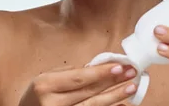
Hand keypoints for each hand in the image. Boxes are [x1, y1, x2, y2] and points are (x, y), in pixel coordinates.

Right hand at [18, 63, 137, 105]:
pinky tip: (121, 105)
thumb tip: (97, 67)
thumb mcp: (45, 79)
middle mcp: (52, 104)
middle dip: (112, 81)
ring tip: (131, 87)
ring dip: (114, 97)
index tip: (119, 66)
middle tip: (132, 72)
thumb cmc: (36, 96)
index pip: (78, 78)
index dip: (100, 73)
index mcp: (45, 85)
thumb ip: (69, 73)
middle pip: (88, 92)